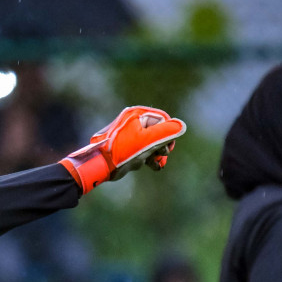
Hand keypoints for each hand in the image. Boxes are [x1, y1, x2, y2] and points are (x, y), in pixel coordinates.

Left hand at [59, 106, 186, 194]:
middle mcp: (132, 121)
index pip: (162, 119)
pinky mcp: (127, 147)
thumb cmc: (122, 151)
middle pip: (158, 131)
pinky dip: (149, 158)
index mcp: (136, 114)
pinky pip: (144, 150)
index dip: (169, 133)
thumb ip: (166, 132)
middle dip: (162, 146)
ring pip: (152, 143)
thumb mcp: (148, 141)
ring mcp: (129, 134)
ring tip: (155, 163)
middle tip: (161, 155)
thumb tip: (181, 126)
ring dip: (157, 154)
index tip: (168, 147)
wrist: (100, 166)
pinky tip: (150, 166)